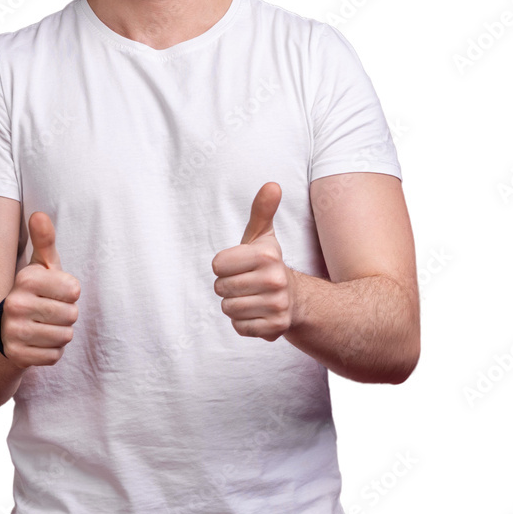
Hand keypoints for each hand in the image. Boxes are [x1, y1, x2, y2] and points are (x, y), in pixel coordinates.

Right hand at [0, 211, 80, 367]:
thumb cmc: (30, 294)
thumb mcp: (37, 267)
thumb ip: (44, 241)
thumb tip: (39, 214)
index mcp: (25, 279)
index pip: (74, 289)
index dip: (69, 293)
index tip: (54, 293)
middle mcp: (15, 305)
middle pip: (72, 315)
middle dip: (66, 315)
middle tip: (48, 312)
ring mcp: (14, 332)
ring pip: (65, 336)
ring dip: (59, 334)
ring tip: (43, 326)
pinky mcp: (17, 356)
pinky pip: (55, 356)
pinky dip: (50, 351)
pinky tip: (37, 342)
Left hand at [211, 182, 293, 341]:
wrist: (295, 299)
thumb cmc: (268, 263)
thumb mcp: (262, 236)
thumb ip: (262, 210)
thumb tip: (272, 185)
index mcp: (267, 256)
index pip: (217, 266)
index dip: (224, 266)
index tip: (240, 265)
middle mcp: (275, 281)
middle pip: (220, 288)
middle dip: (227, 286)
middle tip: (246, 283)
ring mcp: (277, 306)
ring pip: (228, 309)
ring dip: (235, 305)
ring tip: (252, 298)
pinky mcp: (275, 329)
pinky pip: (239, 327)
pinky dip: (243, 322)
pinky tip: (257, 313)